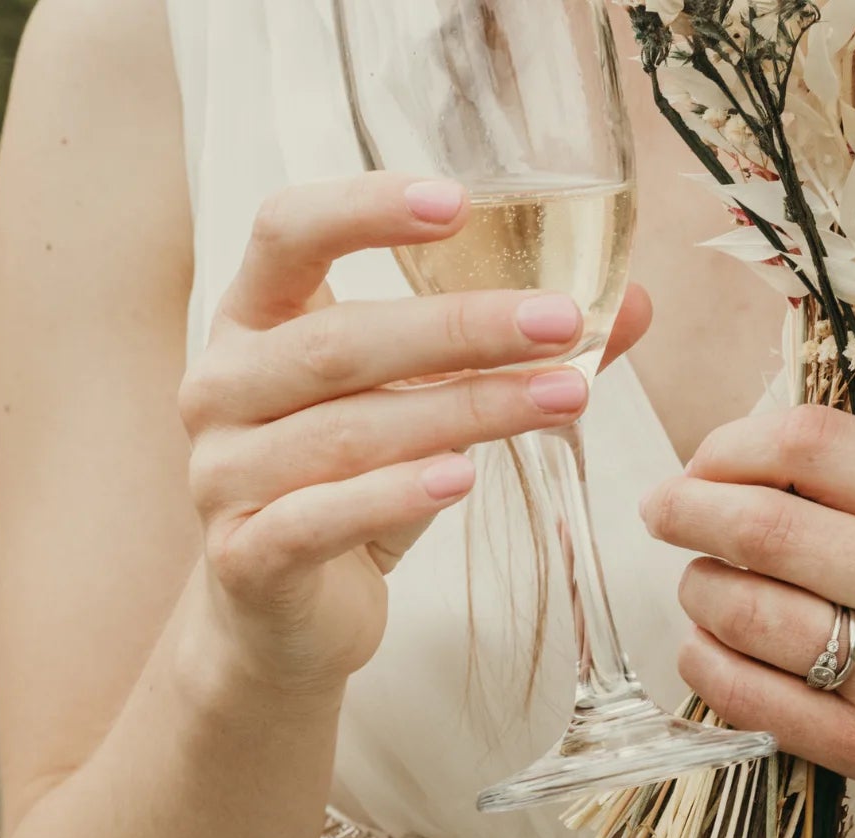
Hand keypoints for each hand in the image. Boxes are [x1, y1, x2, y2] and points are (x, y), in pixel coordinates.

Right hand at [180, 172, 649, 697]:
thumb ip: (510, 351)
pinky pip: (316, 518)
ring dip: (465, 411)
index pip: (285, 231)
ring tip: (562, 398)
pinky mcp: (243, 558)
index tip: (459, 202)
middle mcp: (222, 385)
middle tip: (562, 322)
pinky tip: (462, 479)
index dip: (364, 208)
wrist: (284, 618)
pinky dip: (393, 496)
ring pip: (346, 431)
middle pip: (338, 341)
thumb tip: (632, 302)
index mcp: (254, 319)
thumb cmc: (353, 483)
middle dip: (459, 328)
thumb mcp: (424, 401)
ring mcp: (222, 474)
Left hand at [641, 406, 854, 837]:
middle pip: (769, 528)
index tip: (705, 460)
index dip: (733, 444)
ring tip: (699, 583)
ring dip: (696, 589)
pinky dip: (707, 662)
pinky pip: (754, 698)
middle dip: (688, 511)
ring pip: (749, 613)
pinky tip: (707, 645)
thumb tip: (743, 459)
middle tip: (663, 511)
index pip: (817, 446)